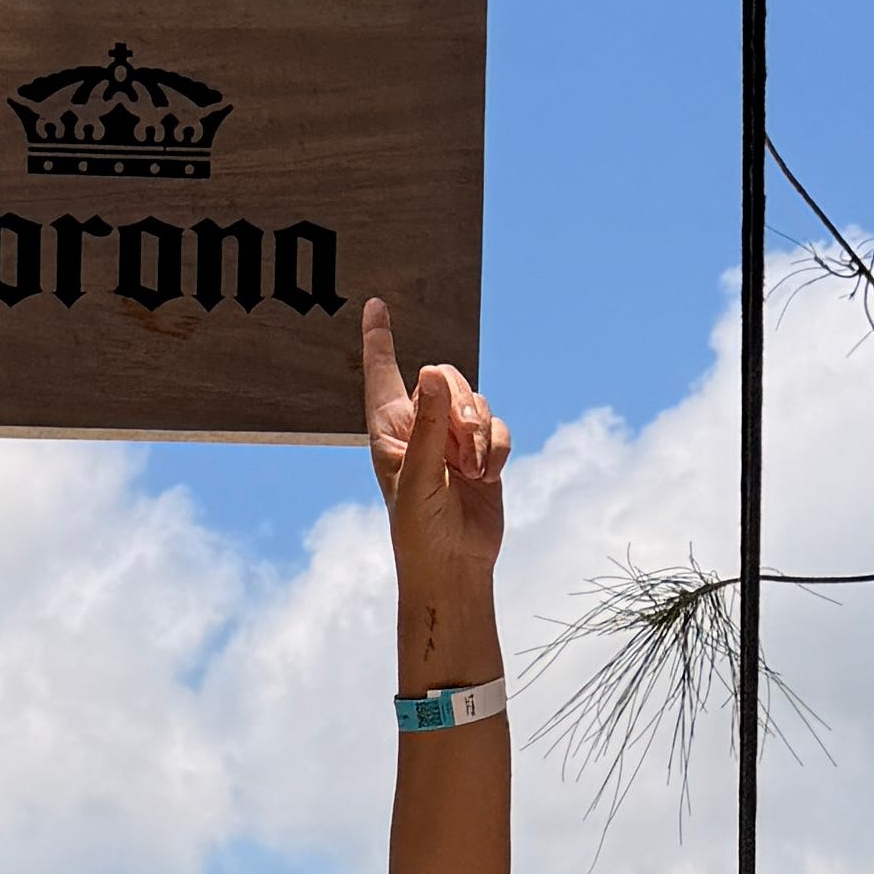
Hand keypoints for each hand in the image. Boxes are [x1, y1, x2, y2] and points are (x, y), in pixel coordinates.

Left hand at [363, 300, 508, 572]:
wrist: (452, 567)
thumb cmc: (419, 530)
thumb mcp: (419, 476)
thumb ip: (429, 424)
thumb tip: (430, 373)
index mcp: (389, 429)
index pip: (383, 373)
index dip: (379, 339)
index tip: (376, 305)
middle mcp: (420, 427)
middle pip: (445, 378)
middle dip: (460, 406)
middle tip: (462, 451)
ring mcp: (452, 439)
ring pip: (476, 401)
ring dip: (479, 436)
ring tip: (471, 474)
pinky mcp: (482, 453)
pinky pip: (498, 427)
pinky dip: (497, 449)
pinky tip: (487, 478)